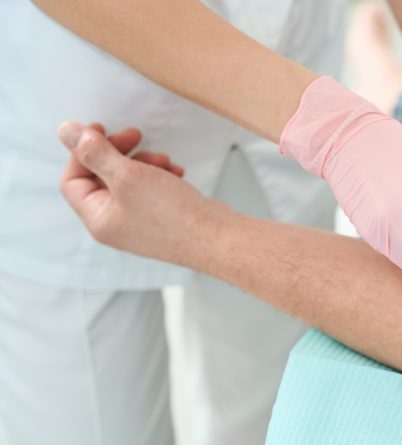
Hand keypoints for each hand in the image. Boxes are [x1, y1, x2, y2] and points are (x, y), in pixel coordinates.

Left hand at [58, 122, 223, 264]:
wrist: (216, 238)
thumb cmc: (172, 215)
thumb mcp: (128, 175)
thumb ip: (95, 152)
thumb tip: (66, 131)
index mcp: (98, 220)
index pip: (73, 180)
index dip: (82, 151)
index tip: (101, 129)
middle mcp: (115, 225)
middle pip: (101, 179)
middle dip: (118, 153)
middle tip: (136, 135)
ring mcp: (139, 225)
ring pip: (129, 183)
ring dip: (143, 163)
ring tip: (164, 160)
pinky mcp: (161, 221)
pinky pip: (150, 191)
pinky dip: (160, 176)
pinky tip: (176, 172)